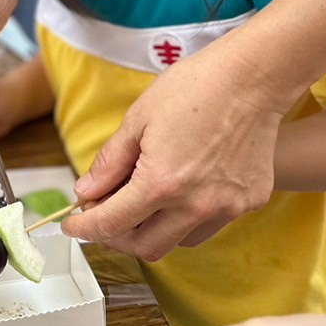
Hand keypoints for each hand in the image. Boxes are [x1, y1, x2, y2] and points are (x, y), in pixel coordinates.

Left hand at [61, 34, 284, 260]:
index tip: (72, 225)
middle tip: (104, 214)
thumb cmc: (194, 88)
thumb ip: (110, 162)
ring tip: (143, 200)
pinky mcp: (249, 202)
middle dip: (117, 237)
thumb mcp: (138, 119)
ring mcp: (226, 208)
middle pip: (145, 248)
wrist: (252, 77)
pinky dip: (187, 217)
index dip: (85, 228)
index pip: (111, 224)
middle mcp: (195, 206)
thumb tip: (87, 191)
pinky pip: (210, 224)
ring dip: (153, 230)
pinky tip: (181, 189)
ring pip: (179, 242)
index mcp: (161, 185)